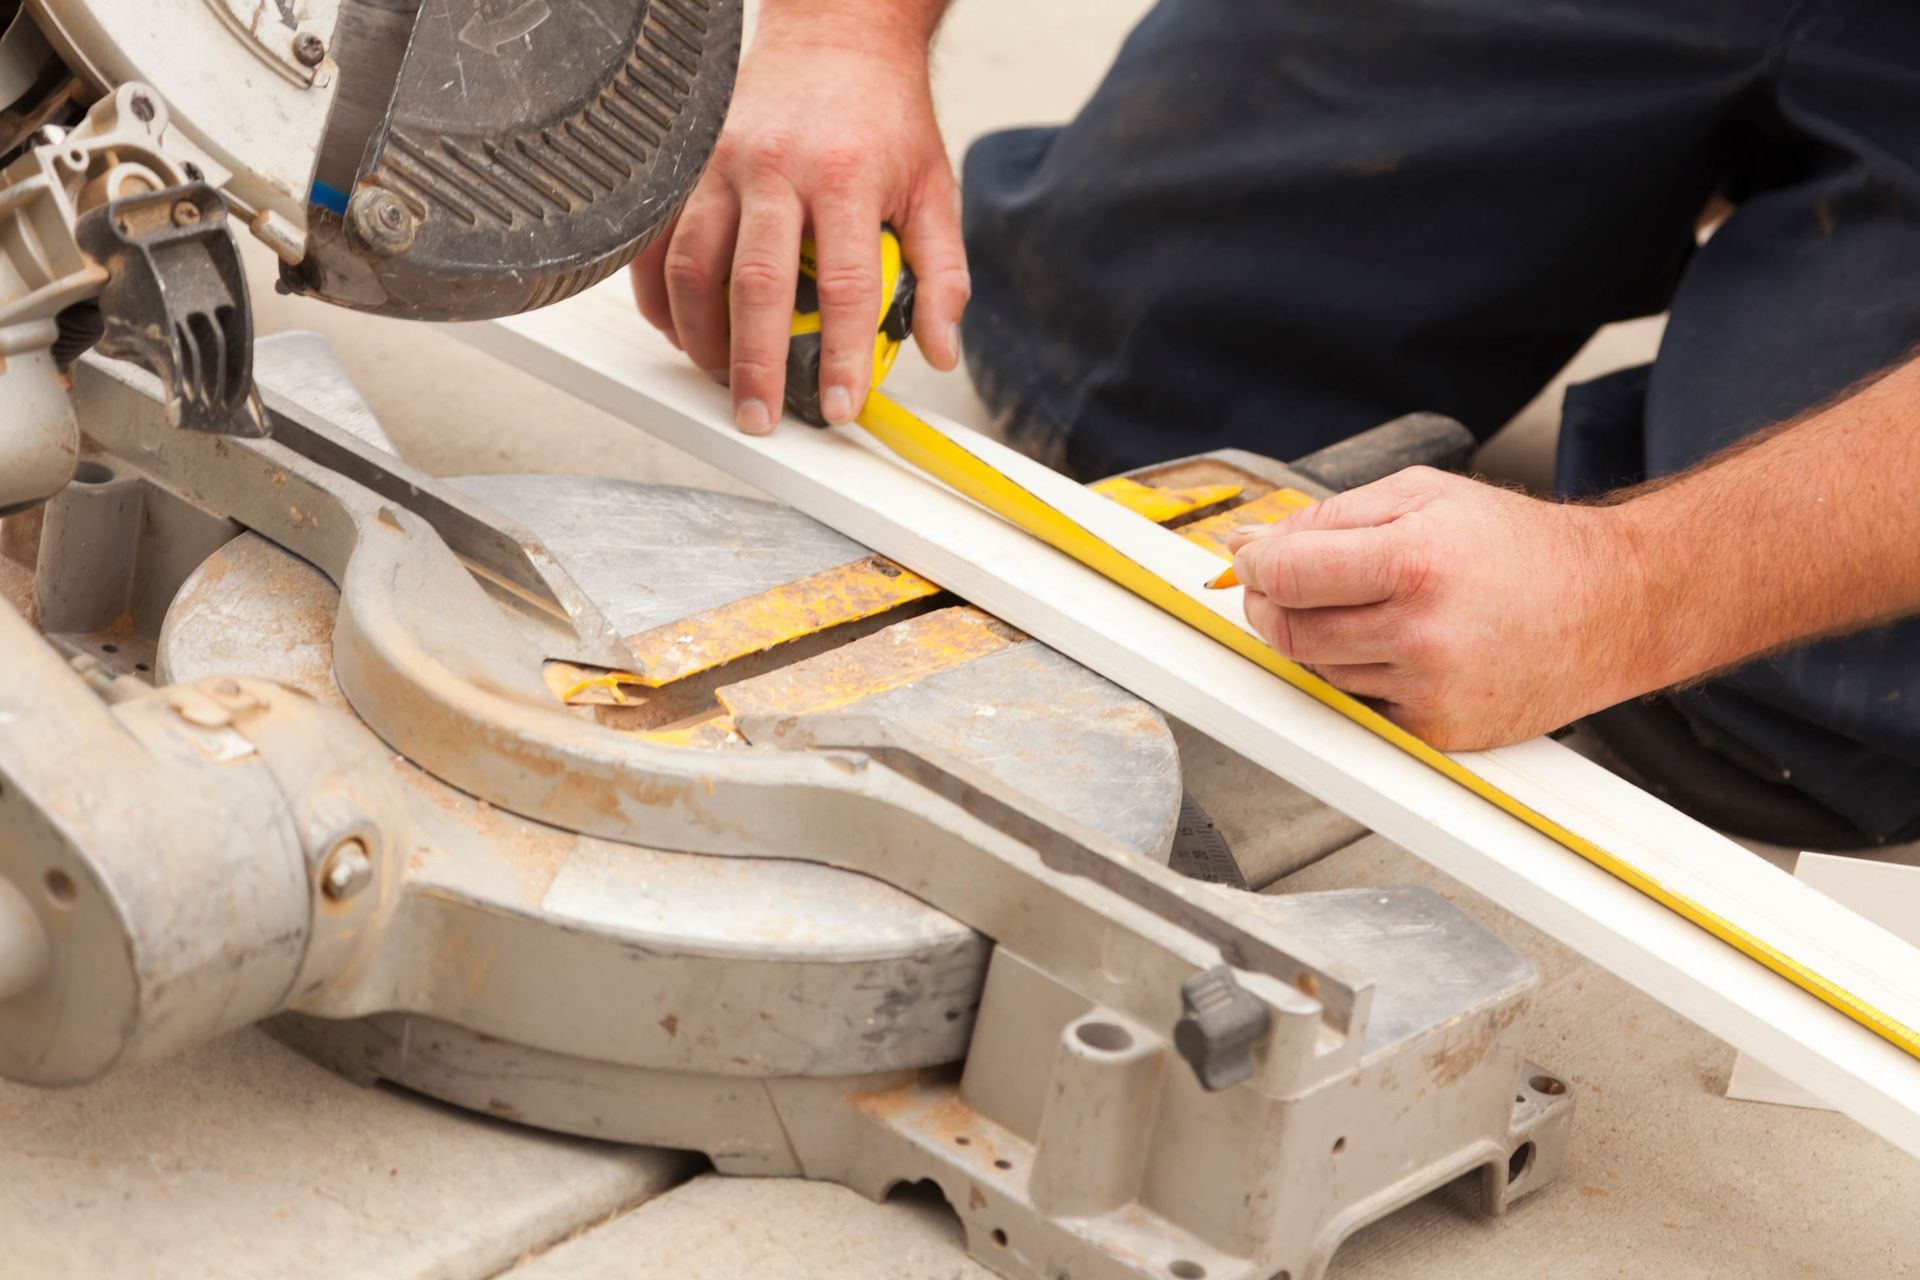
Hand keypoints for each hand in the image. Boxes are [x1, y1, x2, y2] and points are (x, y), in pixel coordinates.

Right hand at [629, 16, 967, 433]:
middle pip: (755, 283)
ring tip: (719, 380)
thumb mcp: (932, 189)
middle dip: (754, 364)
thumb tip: (939, 349)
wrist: (836, 37)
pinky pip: (656, 240)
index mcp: (846, 177)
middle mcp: (777, 168)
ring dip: (700, 335)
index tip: (841, 405)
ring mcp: (721, 163)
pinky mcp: (688, 162)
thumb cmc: (883, 117)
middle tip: (760, 417)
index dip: (842, 355)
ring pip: (691, 264)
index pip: (844, 284)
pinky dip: (659, 294)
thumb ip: (942, 273)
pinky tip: (678, 329)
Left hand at [1221, 467, 1652, 748]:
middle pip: (1289, 630)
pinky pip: (1359, 707)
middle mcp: (1423, 631)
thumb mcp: (1424, 494)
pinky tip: (1393, 649)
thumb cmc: (1519, 547)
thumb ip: (1328, 516)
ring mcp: (1431, 689)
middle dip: (1270, 605)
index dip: (1255, 566)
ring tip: (1364, 609)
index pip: (1288, 574)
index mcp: (1415, 560)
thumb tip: (1251, 545)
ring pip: (1318, 672)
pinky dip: (1357, 679)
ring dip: (1315, 641)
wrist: (1611, 607)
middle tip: (1287, 586)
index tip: (1253, 562)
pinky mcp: (1439, 731)